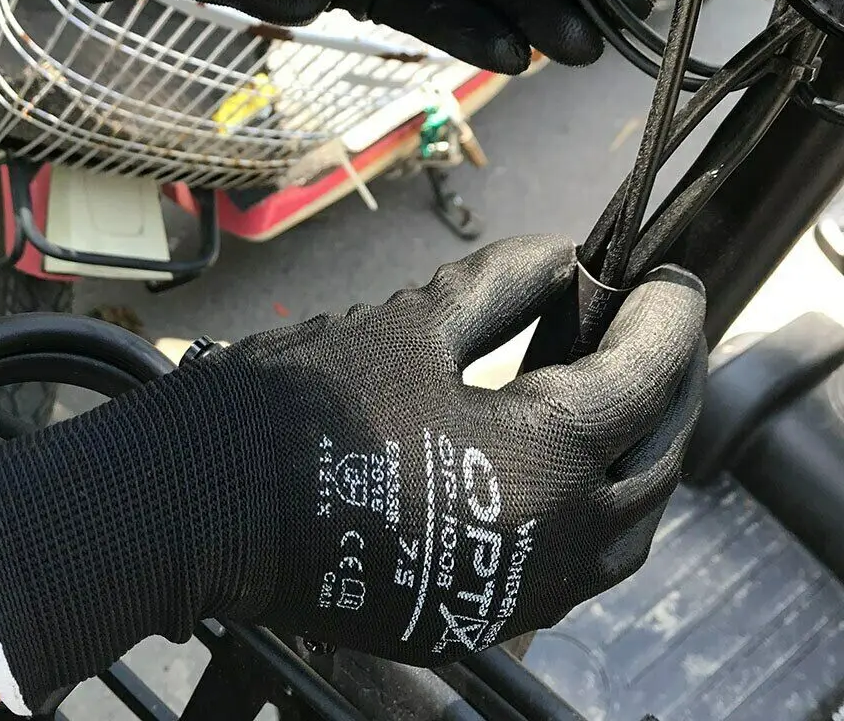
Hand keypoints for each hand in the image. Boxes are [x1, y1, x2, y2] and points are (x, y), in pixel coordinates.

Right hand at [0, 236, 704, 713]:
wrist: (205, 503)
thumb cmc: (306, 405)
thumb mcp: (417, 323)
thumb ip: (507, 284)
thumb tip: (562, 259)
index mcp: (546, 463)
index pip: (646, 381)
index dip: (668, 319)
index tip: (669, 280)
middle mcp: (550, 546)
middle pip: (655, 465)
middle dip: (665, 390)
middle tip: (644, 332)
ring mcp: (511, 595)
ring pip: (621, 533)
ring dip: (631, 459)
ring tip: (606, 393)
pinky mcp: (468, 615)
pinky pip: (566, 569)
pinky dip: (585, 511)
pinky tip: (553, 462)